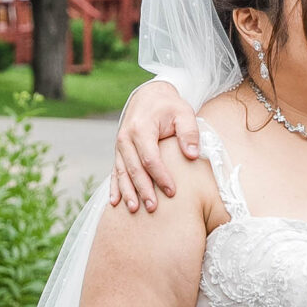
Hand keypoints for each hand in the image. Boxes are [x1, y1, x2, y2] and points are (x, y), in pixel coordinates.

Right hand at [110, 81, 201, 212]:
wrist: (149, 96)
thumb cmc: (169, 106)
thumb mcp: (184, 113)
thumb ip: (189, 132)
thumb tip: (192, 155)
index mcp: (141, 129)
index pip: (150, 158)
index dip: (160, 176)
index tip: (172, 192)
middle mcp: (126, 138)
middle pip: (134, 169)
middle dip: (143, 189)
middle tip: (153, 208)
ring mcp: (120, 146)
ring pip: (121, 173)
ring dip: (127, 192)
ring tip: (133, 210)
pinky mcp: (119, 152)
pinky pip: (114, 171)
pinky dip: (114, 187)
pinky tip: (114, 202)